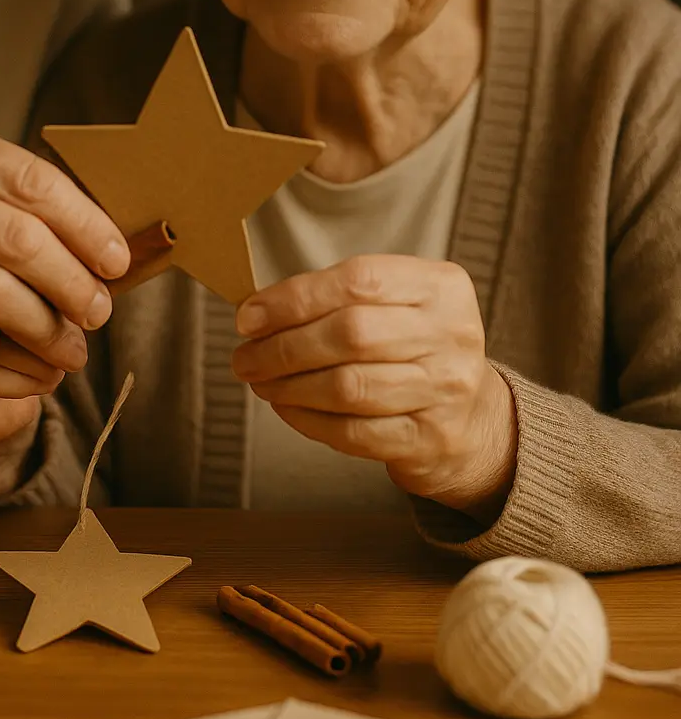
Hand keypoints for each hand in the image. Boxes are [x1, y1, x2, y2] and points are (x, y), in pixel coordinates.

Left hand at [232, 254, 517, 519]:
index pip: (358, 280)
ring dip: (289, 385)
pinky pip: (353, 431)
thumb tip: (256, 312)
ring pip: (349, 386)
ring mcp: (445, 389)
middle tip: (244, 357)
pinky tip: (285, 407)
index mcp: (440, 286)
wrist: (473, 418)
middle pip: (351, 334)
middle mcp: (452, 334)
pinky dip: (307, 420)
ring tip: (259, 381)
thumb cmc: (413, 347)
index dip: (294, 298)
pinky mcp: (430, 439)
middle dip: (283, 346)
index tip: (248, 316)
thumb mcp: (398, 304)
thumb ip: (339, 298)